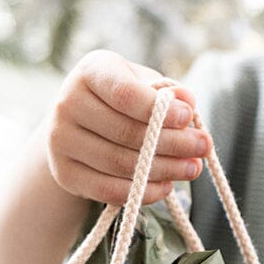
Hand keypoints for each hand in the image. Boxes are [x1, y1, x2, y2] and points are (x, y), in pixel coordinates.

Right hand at [46, 49, 209, 205]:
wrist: (82, 123)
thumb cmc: (124, 98)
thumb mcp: (146, 83)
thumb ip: (167, 91)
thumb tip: (186, 102)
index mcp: (91, 72)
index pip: (125, 94)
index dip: (159, 109)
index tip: (189, 118)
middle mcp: (67, 103)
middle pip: (126, 132)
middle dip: (173, 143)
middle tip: (203, 148)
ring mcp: (60, 141)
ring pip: (119, 163)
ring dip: (164, 169)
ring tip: (192, 168)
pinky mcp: (64, 173)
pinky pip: (107, 190)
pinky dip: (142, 192)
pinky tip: (167, 186)